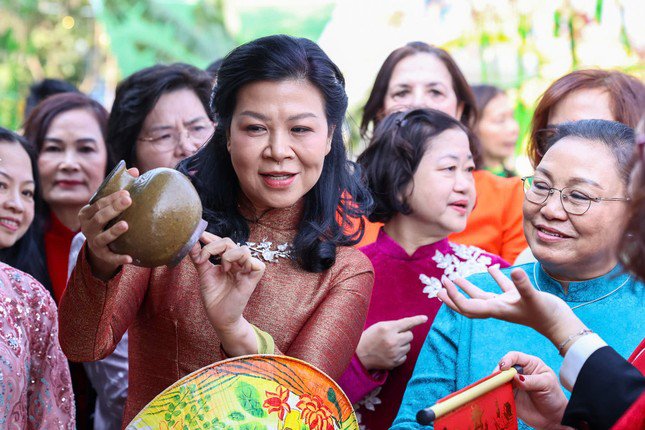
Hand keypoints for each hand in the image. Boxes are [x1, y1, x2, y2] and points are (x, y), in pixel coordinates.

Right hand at [79, 167, 138, 279]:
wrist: (99, 246)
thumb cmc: (106, 218)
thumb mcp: (108, 204)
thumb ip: (119, 188)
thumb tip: (134, 170)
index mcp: (87, 213)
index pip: (98, 203)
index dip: (111, 198)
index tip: (127, 192)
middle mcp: (87, 227)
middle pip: (100, 218)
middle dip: (113, 209)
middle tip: (129, 201)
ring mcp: (93, 242)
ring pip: (102, 237)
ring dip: (113, 231)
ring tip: (126, 225)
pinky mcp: (101, 255)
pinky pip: (109, 257)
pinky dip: (118, 258)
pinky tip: (130, 258)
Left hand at [190, 232, 264, 335]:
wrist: (219, 317)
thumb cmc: (214, 297)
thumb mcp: (204, 273)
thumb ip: (199, 257)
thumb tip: (191, 241)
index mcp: (228, 260)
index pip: (223, 242)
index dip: (212, 237)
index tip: (200, 235)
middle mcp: (238, 263)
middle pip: (230, 242)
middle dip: (214, 246)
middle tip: (203, 258)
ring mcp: (247, 270)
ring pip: (243, 249)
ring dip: (228, 256)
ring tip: (222, 268)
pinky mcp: (253, 278)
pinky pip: (256, 263)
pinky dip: (245, 262)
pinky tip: (232, 270)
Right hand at [356, 315, 427, 369]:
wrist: (360, 355)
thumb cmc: (369, 338)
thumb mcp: (379, 326)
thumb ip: (394, 325)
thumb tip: (410, 326)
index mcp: (388, 329)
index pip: (407, 323)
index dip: (417, 320)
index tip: (425, 318)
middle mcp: (392, 341)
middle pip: (410, 335)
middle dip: (405, 335)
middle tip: (395, 336)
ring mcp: (394, 353)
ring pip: (408, 346)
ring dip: (402, 344)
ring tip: (390, 345)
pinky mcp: (395, 362)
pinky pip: (405, 356)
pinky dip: (400, 354)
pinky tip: (390, 353)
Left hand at [438, 267, 586, 352]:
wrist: (563, 325)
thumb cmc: (548, 315)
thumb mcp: (534, 298)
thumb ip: (523, 285)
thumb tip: (515, 270)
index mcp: (496, 310)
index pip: (468, 305)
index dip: (454, 296)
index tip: (445, 283)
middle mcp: (498, 308)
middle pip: (468, 305)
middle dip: (452, 298)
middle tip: (438, 288)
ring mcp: (507, 304)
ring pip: (482, 296)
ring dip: (468, 288)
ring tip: (455, 277)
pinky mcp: (518, 299)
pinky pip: (502, 288)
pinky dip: (495, 278)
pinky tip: (491, 268)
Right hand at [498, 352, 570, 429]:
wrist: (552, 417)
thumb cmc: (553, 397)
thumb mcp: (546, 384)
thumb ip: (531, 380)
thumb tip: (515, 377)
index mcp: (530, 364)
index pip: (515, 356)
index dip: (507, 359)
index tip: (503, 367)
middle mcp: (519, 372)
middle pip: (503, 367)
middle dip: (499, 371)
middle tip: (497, 379)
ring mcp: (513, 384)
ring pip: (499, 379)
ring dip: (496, 382)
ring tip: (496, 387)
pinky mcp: (509, 395)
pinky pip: (499, 391)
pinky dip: (496, 391)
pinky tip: (497, 394)